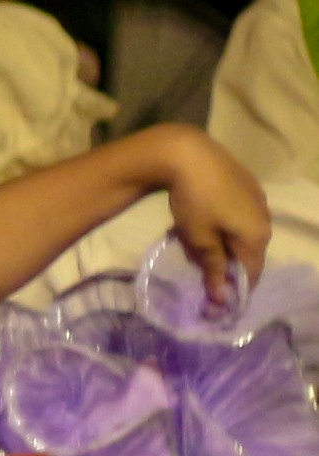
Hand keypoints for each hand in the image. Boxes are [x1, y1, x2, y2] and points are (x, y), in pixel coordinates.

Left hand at [157, 128, 272, 309]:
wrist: (189, 154)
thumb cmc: (194, 201)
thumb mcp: (199, 239)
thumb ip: (214, 267)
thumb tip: (222, 297)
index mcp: (258, 236)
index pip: (250, 275)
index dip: (232, 291)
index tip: (210, 302)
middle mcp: (266, 220)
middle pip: (248, 254)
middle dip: (226, 267)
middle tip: (199, 271)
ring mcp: (259, 201)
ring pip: (243, 235)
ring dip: (224, 245)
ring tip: (196, 244)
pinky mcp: (248, 187)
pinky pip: (240, 217)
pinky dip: (224, 227)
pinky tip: (204, 223)